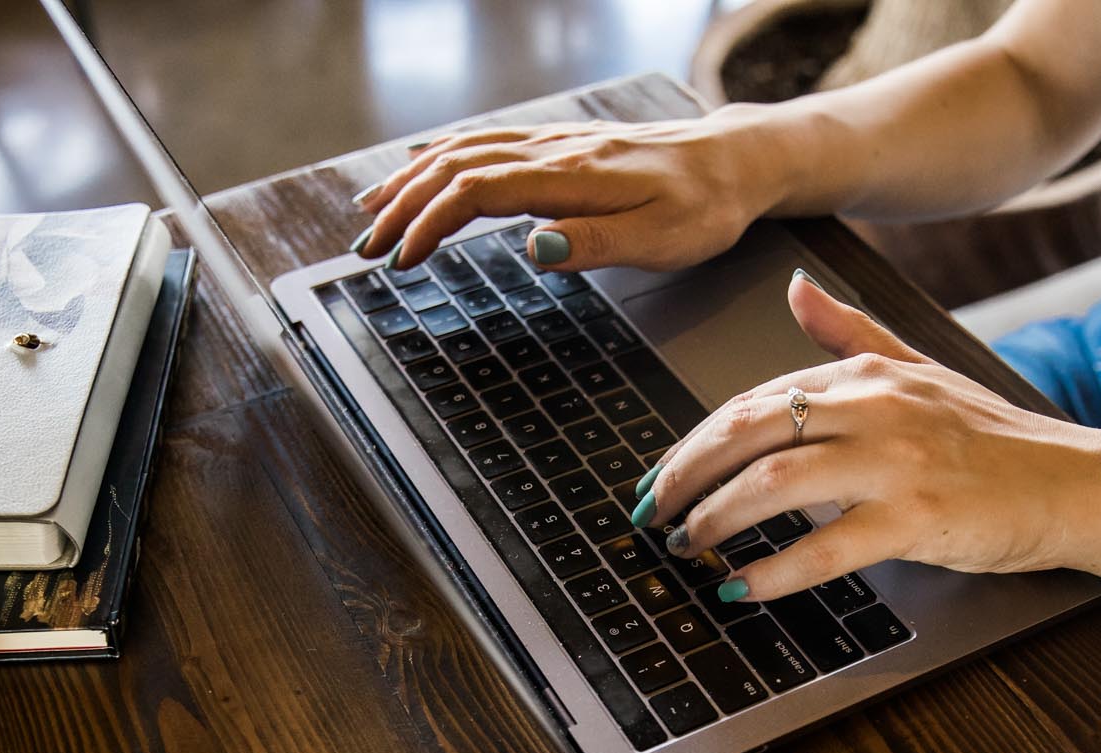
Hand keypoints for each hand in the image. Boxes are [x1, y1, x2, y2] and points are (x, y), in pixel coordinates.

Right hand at [349, 108, 789, 271]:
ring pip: (464, 149)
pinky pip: (486, 143)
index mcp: (571, 176)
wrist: (736, 161)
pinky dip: (440, 157)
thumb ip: (595, 243)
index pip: (476, 191)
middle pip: (456, 166)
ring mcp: (554, 143)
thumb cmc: (704, 209)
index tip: (401, 261)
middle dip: (402, 206)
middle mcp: (554, 151)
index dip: (429, 223)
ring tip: (370, 210)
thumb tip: (534, 247)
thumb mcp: (661, 239)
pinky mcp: (559, 146)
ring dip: (410, 178)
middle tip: (364, 248)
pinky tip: (419, 168)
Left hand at [639, 274, 1100, 600]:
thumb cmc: (993, 438)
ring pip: (771, 483)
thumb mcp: (920, 370)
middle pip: (745, 432)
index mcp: (867, 375)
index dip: (694, 442)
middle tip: (651, 515)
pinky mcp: (915, 518)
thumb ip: (851, 333)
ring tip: (686, 548)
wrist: (1075, 483)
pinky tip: (739, 588)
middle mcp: (874, 408)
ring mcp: (894, 463)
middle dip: (684, 475)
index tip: (660, 479)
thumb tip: (796, 287)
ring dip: (715, 520)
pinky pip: (824, 548)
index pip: (752, 400)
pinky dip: (772, 571)